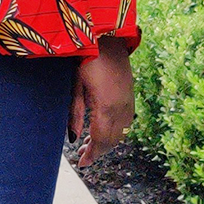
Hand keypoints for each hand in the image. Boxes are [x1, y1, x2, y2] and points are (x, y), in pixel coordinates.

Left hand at [68, 35, 134, 166]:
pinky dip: (115, 133)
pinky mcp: (131, 99)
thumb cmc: (87, 59)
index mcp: (105, 107)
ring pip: (120, 135)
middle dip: (97, 151)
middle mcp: (121, 109)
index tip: (81, 163)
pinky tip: (104, 131)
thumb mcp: (77, 85)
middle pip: (111, 141)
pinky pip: (126, 125)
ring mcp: (129, 104)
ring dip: (106, 143)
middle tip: (82, 156)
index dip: (91, 154)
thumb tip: (72, 137)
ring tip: (90, 144)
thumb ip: (75, 112)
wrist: (109, 41)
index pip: (99, 140)